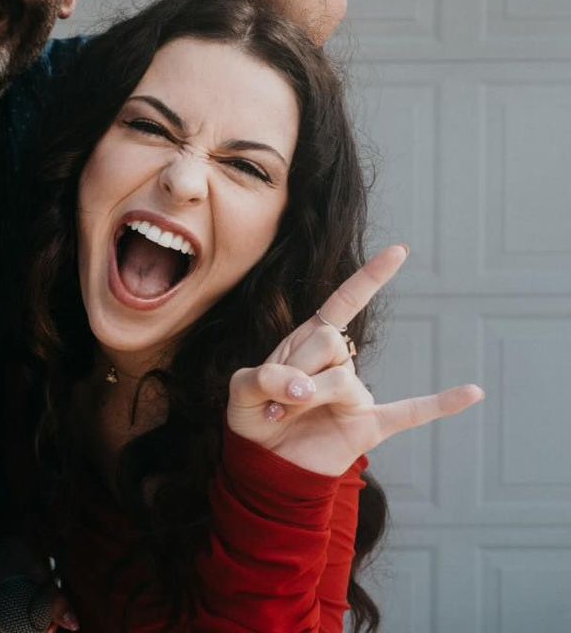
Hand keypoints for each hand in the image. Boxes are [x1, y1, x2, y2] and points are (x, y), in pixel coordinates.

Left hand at [226, 245, 484, 476]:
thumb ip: (266, 379)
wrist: (263, 464)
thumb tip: (304, 389)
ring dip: (304, 396)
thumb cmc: (253, 417)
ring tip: (283, 414)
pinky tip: (473, 392)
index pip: (344, 303)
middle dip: (294, 367)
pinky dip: (442, 403)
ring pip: (342, 379)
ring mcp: (356, 394)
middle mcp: (338, 362)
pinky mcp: (368, 425)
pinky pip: (411, 412)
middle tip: (275, 394)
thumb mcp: (242, 390)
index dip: (370, 278)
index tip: (400, 251)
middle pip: (330, 342)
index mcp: (309, 341)